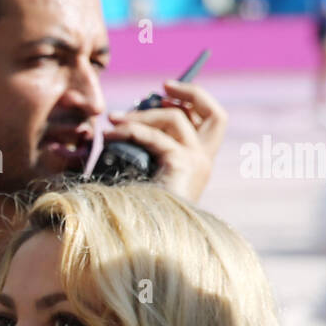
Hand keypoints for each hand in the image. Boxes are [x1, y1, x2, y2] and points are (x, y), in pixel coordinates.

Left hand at [106, 80, 226, 202]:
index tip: (164, 91)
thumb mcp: (140, 170)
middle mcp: (204, 161)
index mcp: (198, 162)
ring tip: (113, 119)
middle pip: (215, 114)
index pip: (211, 120)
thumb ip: (142, 146)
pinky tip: (110, 135)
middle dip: (190, 93)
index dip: (193, 99)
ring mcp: (196, 163)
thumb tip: (124, 117)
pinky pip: (155, 136)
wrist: (138, 239)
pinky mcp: (182, 166)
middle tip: (161, 87)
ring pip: (176, 118)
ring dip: (141, 113)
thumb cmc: (132, 208)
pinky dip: (130, 131)